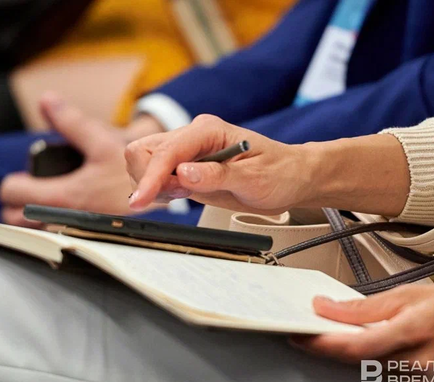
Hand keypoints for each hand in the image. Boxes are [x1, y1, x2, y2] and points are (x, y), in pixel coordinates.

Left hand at [0, 93, 162, 226]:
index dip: (14, 182)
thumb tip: (46, 100)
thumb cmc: (131, 173)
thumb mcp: (102, 142)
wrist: (159, 196)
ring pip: (32, 230)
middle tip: (32, 190)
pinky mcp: (83, 240)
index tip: (25, 178)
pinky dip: (49, 227)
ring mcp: (72, 233)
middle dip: (17, 204)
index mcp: (63, 196)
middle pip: (14, 217)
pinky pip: (51, 237)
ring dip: (32, 217)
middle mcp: (63, 220)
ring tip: (46, 202)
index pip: (13, 192)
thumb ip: (71, 122)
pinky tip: (62, 215)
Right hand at [126, 115, 315, 214]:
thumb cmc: (280, 172)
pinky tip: (181, 195)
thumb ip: (217, 175)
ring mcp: (186, 151)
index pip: (167, 151)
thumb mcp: (254, 178)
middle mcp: (193, 136)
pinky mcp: (184, 167)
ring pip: (143, 161)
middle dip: (147, 178)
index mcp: (208, 130)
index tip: (142, 200)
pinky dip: (157, 189)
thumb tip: (183, 173)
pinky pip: (154, 175)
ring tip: (183, 195)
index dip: (151, 177)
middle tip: (175, 196)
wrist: (291, 178)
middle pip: (143, 150)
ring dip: (152, 185)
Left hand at [290, 285, 433, 381]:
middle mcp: (412, 363)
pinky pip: (383, 374)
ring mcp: (416, 380)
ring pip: (366, 367)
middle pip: (354, 360)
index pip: (352, 346)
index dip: (319, 343)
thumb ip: (366, 306)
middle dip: (327, 345)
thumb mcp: (412, 294)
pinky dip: (371, 359)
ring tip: (339, 330)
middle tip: (309, 329)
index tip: (297, 334)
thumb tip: (328, 307)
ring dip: (349, 351)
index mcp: (410, 332)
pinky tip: (373, 342)